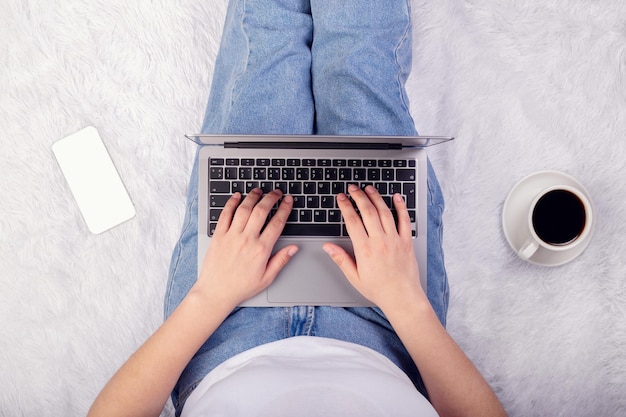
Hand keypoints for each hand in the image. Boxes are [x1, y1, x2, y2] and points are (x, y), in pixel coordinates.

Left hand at [196, 189, 297, 308]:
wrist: (216, 292)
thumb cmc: (241, 287)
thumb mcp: (267, 278)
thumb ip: (281, 260)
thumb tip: (294, 248)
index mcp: (261, 250)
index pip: (277, 223)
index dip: (285, 209)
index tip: (288, 201)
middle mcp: (246, 239)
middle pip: (261, 211)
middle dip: (271, 198)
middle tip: (276, 192)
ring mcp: (231, 236)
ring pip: (244, 209)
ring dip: (253, 197)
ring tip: (259, 190)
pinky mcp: (218, 236)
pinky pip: (225, 214)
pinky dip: (231, 203)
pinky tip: (237, 196)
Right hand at [323, 185, 426, 310]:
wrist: (402, 297)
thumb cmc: (378, 289)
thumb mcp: (354, 277)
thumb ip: (341, 259)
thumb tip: (328, 247)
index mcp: (365, 249)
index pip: (352, 221)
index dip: (345, 206)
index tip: (341, 198)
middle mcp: (380, 241)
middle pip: (368, 212)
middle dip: (358, 197)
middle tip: (353, 188)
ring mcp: (395, 240)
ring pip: (384, 212)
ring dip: (376, 198)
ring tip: (369, 189)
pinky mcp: (407, 241)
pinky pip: (404, 220)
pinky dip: (401, 207)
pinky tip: (396, 197)